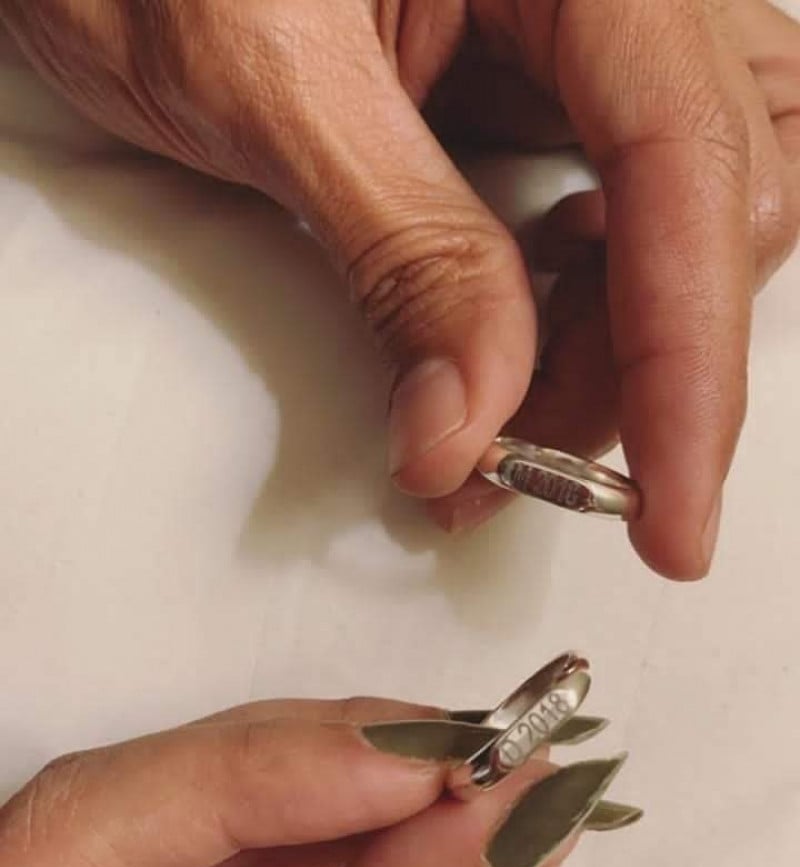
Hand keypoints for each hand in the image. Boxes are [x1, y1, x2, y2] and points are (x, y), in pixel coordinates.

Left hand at [0, 697, 630, 866]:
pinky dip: (374, 850)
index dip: (277, 764)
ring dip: (385, 798)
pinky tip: (448, 837)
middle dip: (360, 766)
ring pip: (255, 812)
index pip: (102, 809)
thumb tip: (488, 838)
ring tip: (497, 794)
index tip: (422, 764)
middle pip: (197, 789)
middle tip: (490, 763)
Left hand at [2, 0, 796, 578]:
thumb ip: (402, 251)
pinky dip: (578, 317)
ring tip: (505, 434)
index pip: (687, 164)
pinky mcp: (534, 100)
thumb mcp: (269, 87)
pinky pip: (615, 225)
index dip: (686, 359)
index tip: (666, 507)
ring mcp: (578, 48)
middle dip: (638, 371)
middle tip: (528, 471)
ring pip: (682, 226)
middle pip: (713, 209)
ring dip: (611, 356)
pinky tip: (510, 350)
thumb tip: (471, 420)